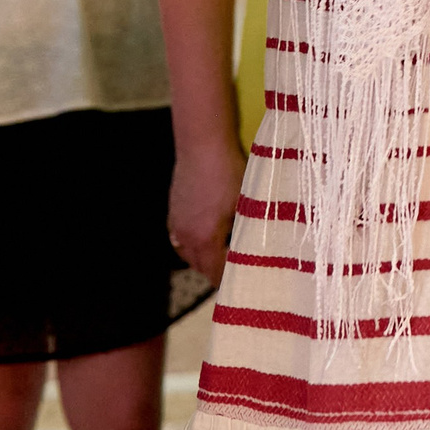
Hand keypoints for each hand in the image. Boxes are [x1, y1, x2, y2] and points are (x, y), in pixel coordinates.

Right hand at [167, 137, 246, 283]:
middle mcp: (185, 236)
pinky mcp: (172, 210)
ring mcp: (175, 223)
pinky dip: (192, 243)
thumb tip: (257, 247)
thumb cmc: (229, 172)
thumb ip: (246, 229)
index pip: (215, 272)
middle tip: (236, 270)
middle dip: (216, 271)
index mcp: (205, 238)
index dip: (228, 280)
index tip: (241, 284)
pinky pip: (180, 238)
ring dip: (202, 257)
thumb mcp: (245, 203)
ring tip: (222, 254)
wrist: (202, 145)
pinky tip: (205, 234)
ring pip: (187, 252)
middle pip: (200, 265)